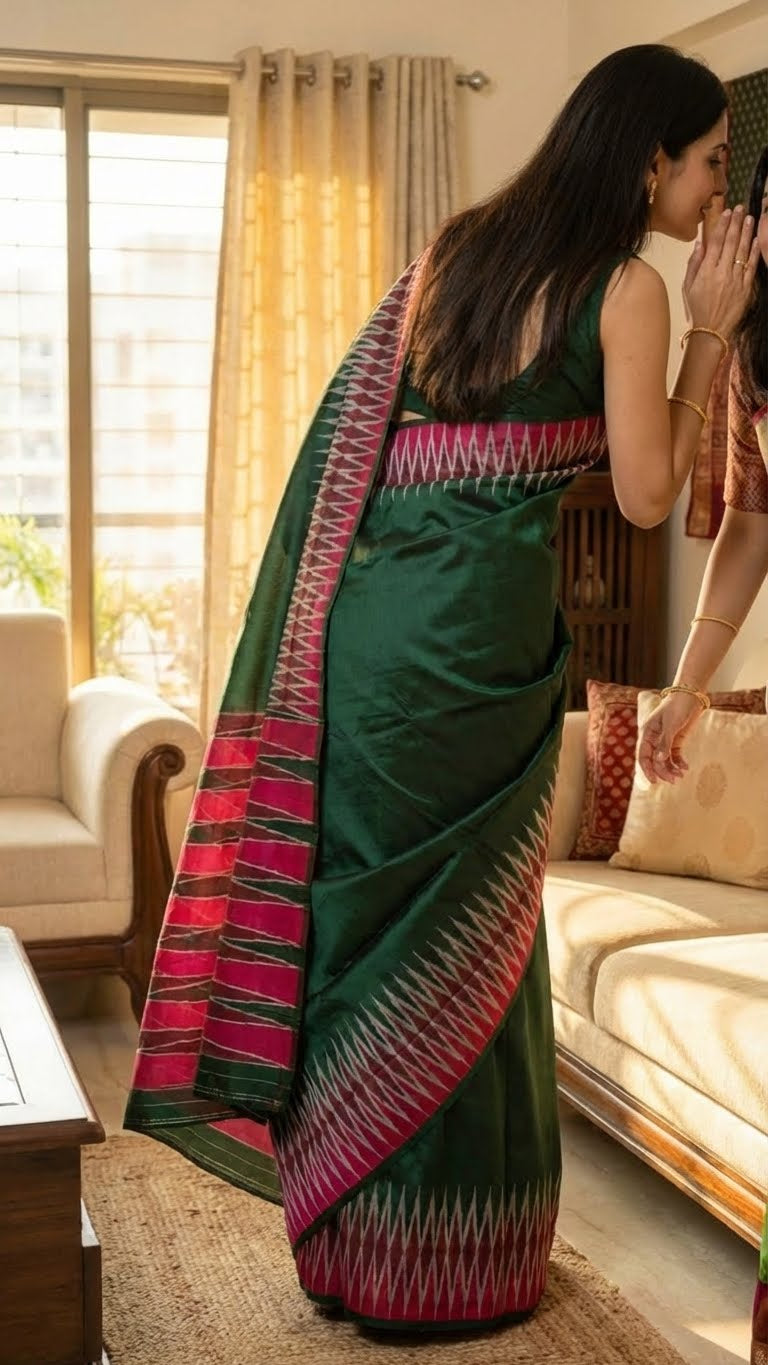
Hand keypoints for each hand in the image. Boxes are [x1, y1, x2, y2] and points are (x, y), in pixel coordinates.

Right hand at [637, 691, 703, 784]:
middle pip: (654, 760)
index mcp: (647, 733)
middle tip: (674, 780)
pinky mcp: (676, 740)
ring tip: (681, 775)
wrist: (691, 695)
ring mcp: (665, 740)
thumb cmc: (677, 707)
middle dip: (663, 771)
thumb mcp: (671, 724)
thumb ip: (665, 743)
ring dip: (671, 769)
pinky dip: (679, 762)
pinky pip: (674, 756)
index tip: (654, 781)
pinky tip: (685, 767)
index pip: (643, 755)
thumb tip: (659, 760)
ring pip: (664, 760)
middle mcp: (654, 738)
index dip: (647, 769)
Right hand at [682, 205, 759, 338]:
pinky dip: (753, 252)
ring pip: (742, 251)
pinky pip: (751, 266)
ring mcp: (735, 280)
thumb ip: (694, 264)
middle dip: (736, 223)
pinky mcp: (746, 288)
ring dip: (746, 233)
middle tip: (740, 209)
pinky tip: (755, 240)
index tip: (726, 212)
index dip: (722, 225)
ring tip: (749, 218)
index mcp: (706, 272)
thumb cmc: (697, 310)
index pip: (715, 242)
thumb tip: (699, 244)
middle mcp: (722, 273)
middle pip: (730, 242)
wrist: (710, 332)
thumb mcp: (688, 287)